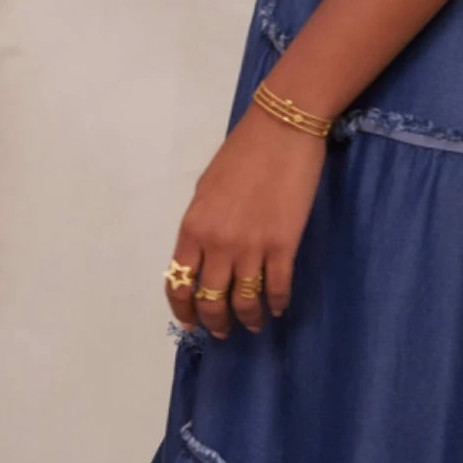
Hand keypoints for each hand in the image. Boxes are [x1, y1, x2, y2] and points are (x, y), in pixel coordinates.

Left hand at [163, 102, 327, 338]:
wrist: (282, 130)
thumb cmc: (241, 153)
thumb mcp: (206, 190)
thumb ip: (202, 226)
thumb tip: (206, 255)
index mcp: (193, 228)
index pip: (179, 283)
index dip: (183, 310)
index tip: (191, 323)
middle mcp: (218, 244)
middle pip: (211, 300)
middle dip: (215, 323)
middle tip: (222, 332)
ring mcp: (252, 247)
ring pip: (245, 301)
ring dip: (248, 319)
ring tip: (254, 324)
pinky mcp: (283, 245)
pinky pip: (278, 287)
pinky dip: (278, 303)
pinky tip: (279, 307)